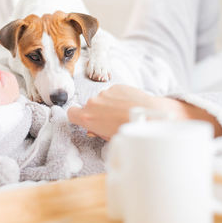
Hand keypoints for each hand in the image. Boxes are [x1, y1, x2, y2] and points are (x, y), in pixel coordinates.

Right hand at [68, 85, 221, 139]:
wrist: (150, 115)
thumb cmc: (130, 130)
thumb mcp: (109, 137)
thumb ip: (97, 131)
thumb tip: (94, 129)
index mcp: (88, 118)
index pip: (71, 113)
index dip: (76, 116)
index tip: (84, 120)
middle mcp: (93, 103)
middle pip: (89, 106)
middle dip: (97, 112)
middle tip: (110, 121)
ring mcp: (105, 93)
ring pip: (102, 99)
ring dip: (109, 105)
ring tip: (123, 113)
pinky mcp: (116, 86)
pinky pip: (113, 93)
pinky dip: (118, 98)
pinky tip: (129, 106)